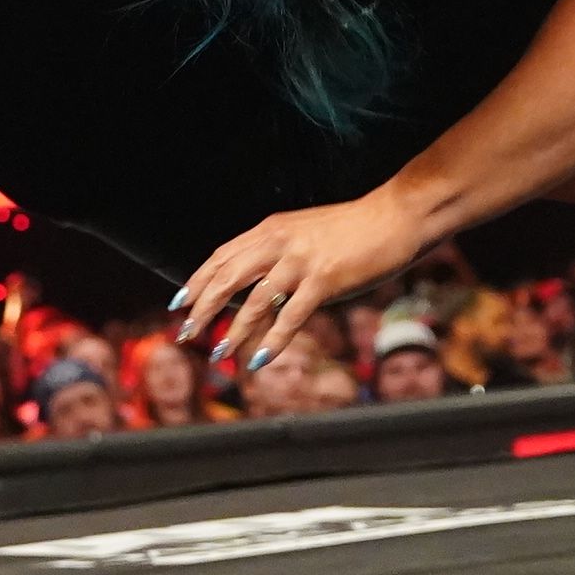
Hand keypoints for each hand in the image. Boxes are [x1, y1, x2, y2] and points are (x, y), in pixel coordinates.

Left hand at [170, 187, 427, 375]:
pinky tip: (260, 358)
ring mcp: (301, 261)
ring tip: (219, 353)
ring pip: (255, 300)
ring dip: (234, 330)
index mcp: (271, 229)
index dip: (197, 280)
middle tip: (186, 333)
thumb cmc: (353, 229)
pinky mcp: (324, 279)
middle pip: (228, 277)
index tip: (179, 302)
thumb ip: (278, 256)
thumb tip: (254, 292)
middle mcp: (279, 242)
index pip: (222, 256)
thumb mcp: (305, 235)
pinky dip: (274, 339)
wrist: (394, 216)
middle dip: (202, 307)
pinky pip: (291, 315)